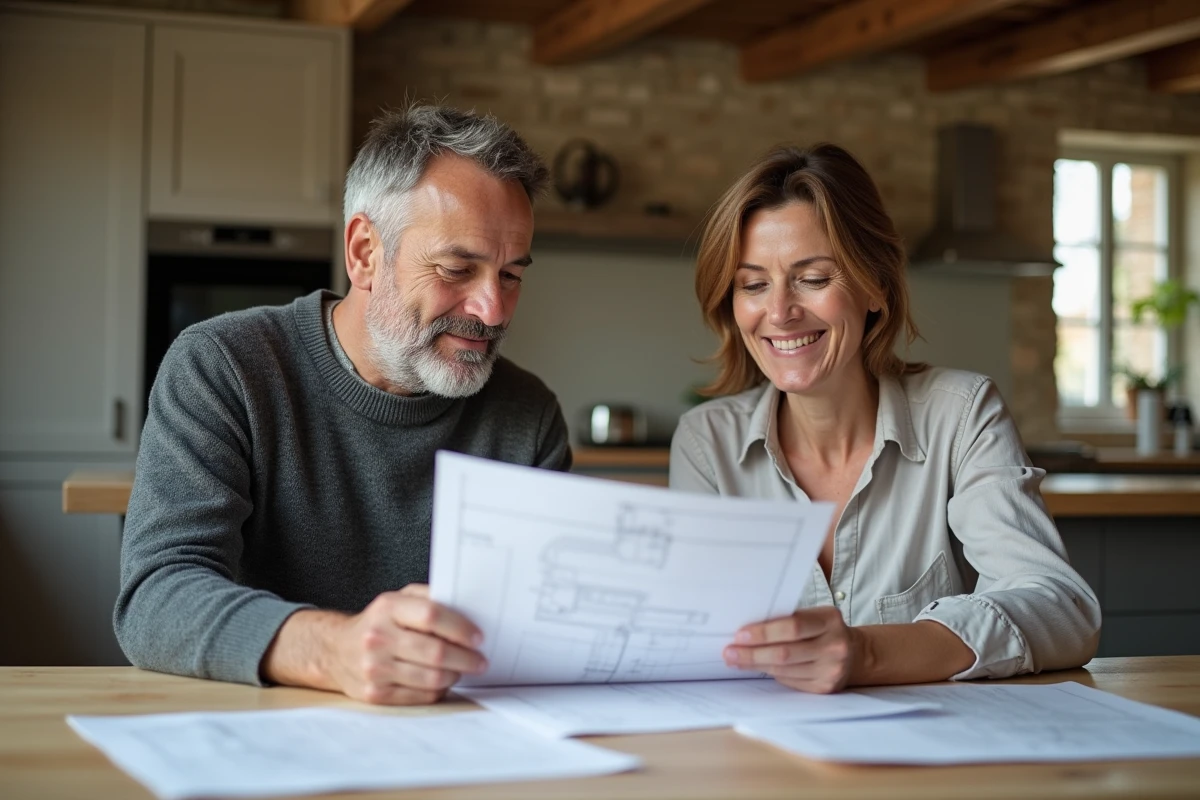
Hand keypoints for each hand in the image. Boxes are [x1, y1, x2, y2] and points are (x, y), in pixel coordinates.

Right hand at [326, 584, 487, 704]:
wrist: (336, 650)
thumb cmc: (378, 622)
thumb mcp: (398, 599)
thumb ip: (430, 598)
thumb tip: (468, 609)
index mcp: (387, 608)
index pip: (431, 615)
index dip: (460, 628)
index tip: (478, 637)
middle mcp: (378, 638)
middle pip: (435, 652)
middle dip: (466, 658)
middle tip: (480, 660)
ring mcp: (374, 668)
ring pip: (432, 678)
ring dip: (455, 675)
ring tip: (462, 669)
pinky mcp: (375, 694)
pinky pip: (421, 696)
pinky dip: (439, 690)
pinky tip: (441, 681)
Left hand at [723, 606, 862, 693]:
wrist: (854, 653)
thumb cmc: (823, 629)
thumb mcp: (813, 616)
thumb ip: (787, 620)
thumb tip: (748, 630)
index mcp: (829, 621)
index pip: (792, 627)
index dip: (764, 632)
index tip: (739, 634)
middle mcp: (834, 646)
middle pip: (785, 653)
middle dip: (752, 654)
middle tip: (729, 652)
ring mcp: (831, 670)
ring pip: (784, 670)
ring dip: (756, 665)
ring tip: (736, 660)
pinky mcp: (825, 688)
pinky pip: (790, 681)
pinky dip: (772, 673)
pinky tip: (759, 668)